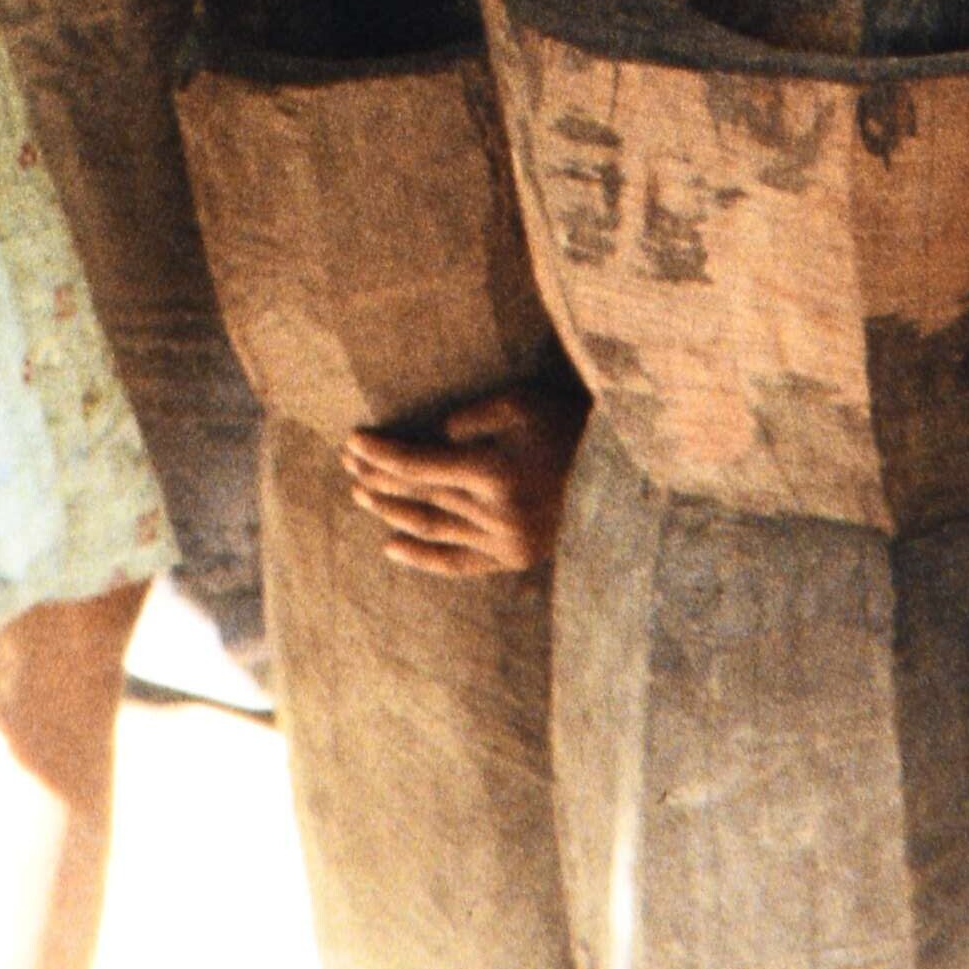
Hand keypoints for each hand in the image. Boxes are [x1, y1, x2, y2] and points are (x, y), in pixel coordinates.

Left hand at [339, 387, 580, 583]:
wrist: (620, 476)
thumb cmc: (570, 427)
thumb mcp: (524, 404)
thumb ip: (474, 418)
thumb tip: (433, 437)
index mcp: (495, 472)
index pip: (419, 463)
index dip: (381, 453)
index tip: (352, 440)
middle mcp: (495, 513)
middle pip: (418, 495)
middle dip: (378, 477)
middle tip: (348, 462)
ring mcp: (503, 541)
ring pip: (430, 528)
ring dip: (389, 511)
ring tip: (360, 494)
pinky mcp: (513, 559)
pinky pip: (456, 563)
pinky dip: (420, 557)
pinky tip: (389, 545)